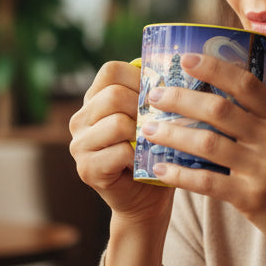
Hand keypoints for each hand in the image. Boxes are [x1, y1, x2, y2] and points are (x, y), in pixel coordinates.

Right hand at [69, 60, 174, 230]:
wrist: (147, 201)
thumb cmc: (155, 154)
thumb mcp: (154, 119)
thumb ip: (156, 95)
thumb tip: (185, 64)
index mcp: (94, 100)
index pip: (110, 70)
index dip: (139, 78)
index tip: (158, 96)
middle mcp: (80, 119)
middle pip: (112, 95)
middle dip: (143, 107)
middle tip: (161, 123)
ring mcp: (80, 145)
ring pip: (116, 123)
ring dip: (142, 134)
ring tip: (153, 143)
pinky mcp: (87, 169)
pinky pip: (118, 152)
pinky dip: (138, 157)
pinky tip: (144, 163)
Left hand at [143, 52, 265, 265]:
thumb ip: (263, 121)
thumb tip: (222, 98)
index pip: (245, 83)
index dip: (214, 67)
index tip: (186, 59)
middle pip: (218, 109)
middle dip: (180, 98)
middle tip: (154, 95)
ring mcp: (263, 169)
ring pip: (207, 143)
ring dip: (172, 133)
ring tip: (147, 129)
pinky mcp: (252, 198)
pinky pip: (206, 182)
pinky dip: (179, 173)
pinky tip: (159, 168)